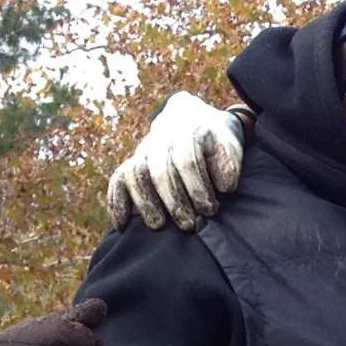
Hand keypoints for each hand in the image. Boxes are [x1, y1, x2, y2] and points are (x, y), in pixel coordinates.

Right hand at [106, 91, 247, 230]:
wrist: (191, 119)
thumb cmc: (214, 142)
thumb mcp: (229, 145)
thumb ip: (228, 163)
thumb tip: (225, 187)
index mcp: (187, 134)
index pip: (187, 159)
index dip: (198, 186)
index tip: (210, 210)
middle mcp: (161, 141)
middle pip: (161, 170)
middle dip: (175, 201)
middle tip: (189, 226)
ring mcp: (144, 152)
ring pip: (136, 174)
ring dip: (145, 202)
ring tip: (158, 226)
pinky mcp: (132, 164)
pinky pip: (118, 180)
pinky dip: (116, 202)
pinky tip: (120, 225)